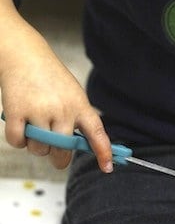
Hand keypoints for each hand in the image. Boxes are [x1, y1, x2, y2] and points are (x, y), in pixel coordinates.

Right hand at [0, 0, 112, 171]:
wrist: (25, 56)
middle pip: (62, 152)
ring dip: (34, 144)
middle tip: (53, 150)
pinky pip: (18, 143)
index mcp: (80, 105)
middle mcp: (62, 109)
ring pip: (39, 150)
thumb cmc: (50, 77)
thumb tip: (83, 147)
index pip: (96, 133)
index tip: (107, 167)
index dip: (103, 152)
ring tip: (34, 123)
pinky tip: (20, 123)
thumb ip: (78, 119)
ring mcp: (40, 111)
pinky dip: (17, 139)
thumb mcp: (73, 94)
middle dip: (58, 157)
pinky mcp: (17, 113)